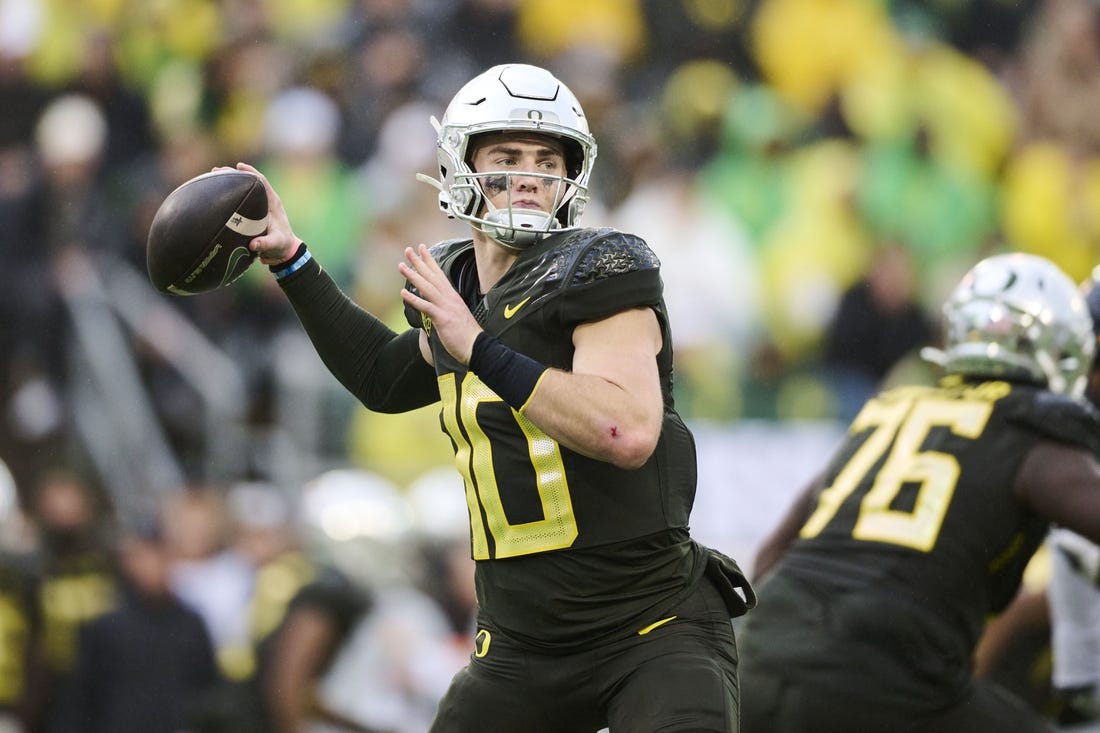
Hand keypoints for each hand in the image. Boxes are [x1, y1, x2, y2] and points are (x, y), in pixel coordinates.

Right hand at [215, 162, 302, 265]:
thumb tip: (253, 245)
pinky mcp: (252, 211)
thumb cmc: (282, 245)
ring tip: (213, 175)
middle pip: (249, 181)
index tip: (238, 166)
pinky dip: (228, 194)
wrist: (283, 251)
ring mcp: (258, 205)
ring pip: (243, 188)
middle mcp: (265, 201)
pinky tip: (215, 192)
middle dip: (234, 174)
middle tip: (217, 170)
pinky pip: (239, 198)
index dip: (251, 172)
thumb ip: (266, 244)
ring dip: (229, 181)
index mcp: (272, 203)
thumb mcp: (276, 244)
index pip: (262, 181)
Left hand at [399, 244, 481, 364]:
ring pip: (427, 288)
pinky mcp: (442, 318)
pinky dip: (414, 299)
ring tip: (401, 266)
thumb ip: (446, 307)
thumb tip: (435, 306)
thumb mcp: (456, 315)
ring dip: (413, 276)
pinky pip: (426, 307)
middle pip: (432, 276)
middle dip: (419, 262)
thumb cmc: (467, 334)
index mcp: (453, 296)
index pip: (439, 275)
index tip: (422, 249)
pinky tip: (403, 293)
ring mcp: (446, 307)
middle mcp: (449, 298)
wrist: (477, 346)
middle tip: (408, 250)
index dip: (430, 261)